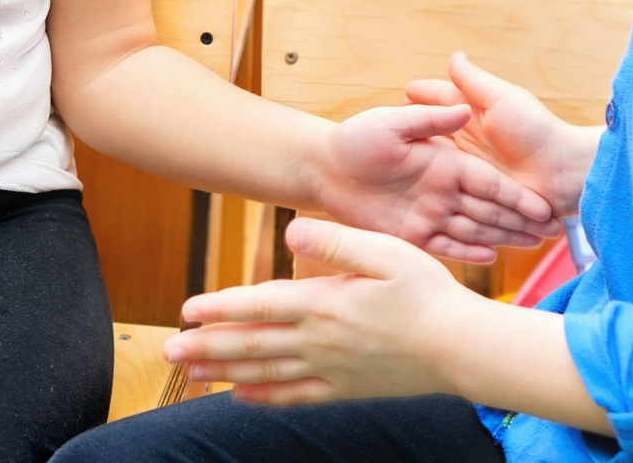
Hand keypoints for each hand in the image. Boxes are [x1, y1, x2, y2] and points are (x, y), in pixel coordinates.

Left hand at [165, 217, 474, 403]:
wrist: (463, 349)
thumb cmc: (429, 293)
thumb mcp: (386, 252)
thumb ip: (336, 242)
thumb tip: (290, 233)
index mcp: (325, 304)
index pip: (259, 306)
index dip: (220, 309)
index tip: (187, 312)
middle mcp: (319, 342)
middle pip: (251, 345)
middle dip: (207, 347)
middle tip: (169, 351)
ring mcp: (330, 370)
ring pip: (264, 373)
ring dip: (224, 372)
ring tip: (191, 373)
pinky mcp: (344, 390)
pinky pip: (293, 398)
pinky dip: (262, 397)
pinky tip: (240, 396)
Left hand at [311, 102, 558, 261]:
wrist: (325, 167)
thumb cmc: (356, 138)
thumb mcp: (391, 123)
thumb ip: (428, 120)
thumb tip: (465, 107)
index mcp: (445, 162)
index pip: (488, 182)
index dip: (515, 195)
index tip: (543, 206)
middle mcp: (443, 190)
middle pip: (489, 208)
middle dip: (521, 219)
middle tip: (553, 232)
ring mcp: (429, 213)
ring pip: (473, 228)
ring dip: (503, 236)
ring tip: (533, 246)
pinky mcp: (410, 234)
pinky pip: (445, 245)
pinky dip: (468, 251)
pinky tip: (492, 257)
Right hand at [404, 53, 594, 218]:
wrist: (562, 174)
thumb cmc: (536, 131)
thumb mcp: (503, 100)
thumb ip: (474, 82)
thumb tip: (452, 56)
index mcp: (471, 114)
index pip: (437, 101)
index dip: (418, 96)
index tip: (401, 92)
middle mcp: (466, 141)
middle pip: (430, 132)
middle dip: (409, 130)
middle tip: (382, 131)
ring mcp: (469, 170)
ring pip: (434, 164)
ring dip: (417, 162)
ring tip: (390, 165)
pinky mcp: (473, 196)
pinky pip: (448, 192)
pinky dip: (434, 190)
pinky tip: (416, 195)